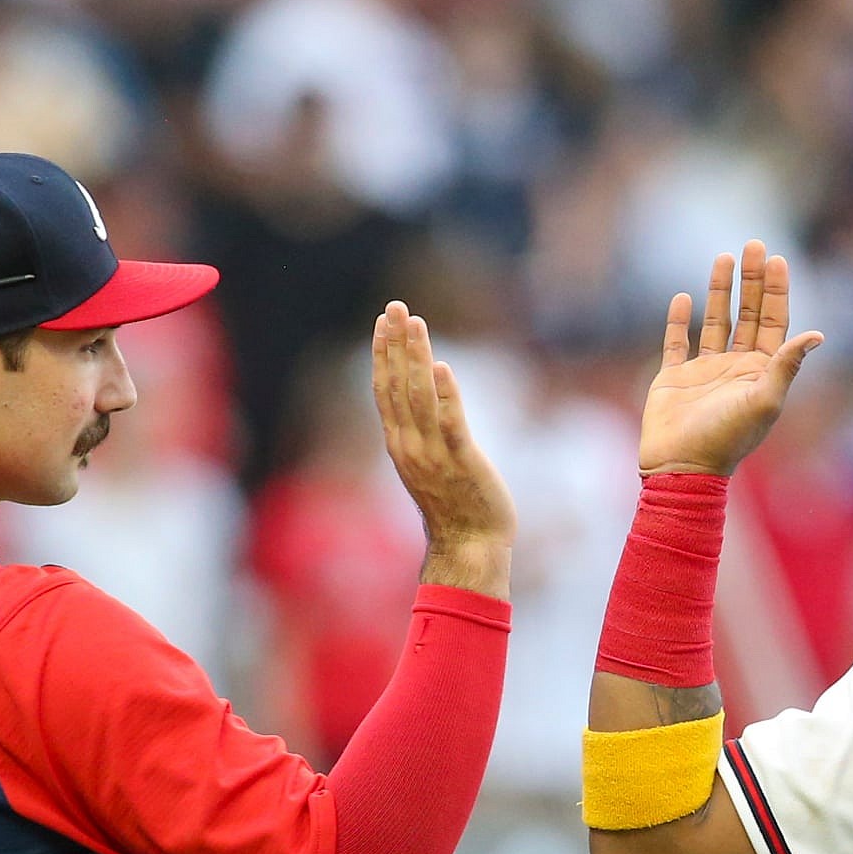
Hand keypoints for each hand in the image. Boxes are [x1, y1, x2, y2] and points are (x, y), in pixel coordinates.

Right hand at [370, 301, 514, 598]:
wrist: (469, 547)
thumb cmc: (453, 508)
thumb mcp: (426, 467)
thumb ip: (419, 435)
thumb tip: (420, 404)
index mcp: (399, 444)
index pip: (385, 390)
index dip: (383, 353)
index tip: (383, 321)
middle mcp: (409, 446)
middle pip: (397, 385)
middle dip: (395, 344)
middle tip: (395, 307)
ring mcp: (433, 454)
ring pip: (419, 397)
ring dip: (416, 358)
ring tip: (416, 324)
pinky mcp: (461, 461)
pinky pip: (450, 423)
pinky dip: (444, 394)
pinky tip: (441, 366)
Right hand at [639, 240, 822, 476]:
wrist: (681, 468)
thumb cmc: (726, 439)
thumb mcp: (764, 401)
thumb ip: (787, 365)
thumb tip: (818, 334)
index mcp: (760, 373)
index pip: (774, 323)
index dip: (777, 291)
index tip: (777, 259)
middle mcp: (735, 368)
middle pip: (748, 314)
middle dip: (752, 280)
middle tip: (753, 244)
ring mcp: (704, 373)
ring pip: (715, 322)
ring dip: (719, 290)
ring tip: (723, 257)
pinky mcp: (673, 379)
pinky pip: (677, 343)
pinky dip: (679, 320)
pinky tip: (683, 296)